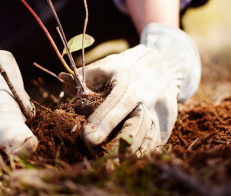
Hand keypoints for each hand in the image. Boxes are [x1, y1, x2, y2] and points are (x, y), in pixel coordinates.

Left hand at [80, 23, 200, 154]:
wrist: (166, 64)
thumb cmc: (129, 65)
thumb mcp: (107, 65)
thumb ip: (85, 75)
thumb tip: (62, 79)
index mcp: (131, 82)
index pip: (117, 102)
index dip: (102, 120)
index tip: (86, 137)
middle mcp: (149, 98)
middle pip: (137, 124)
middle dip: (121, 143)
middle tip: (102, 161)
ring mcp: (161, 112)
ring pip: (148, 136)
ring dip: (131, 153)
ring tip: (111, 166)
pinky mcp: (168, 124)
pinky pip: (155, 143)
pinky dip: (142, 153)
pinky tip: (127, 162)